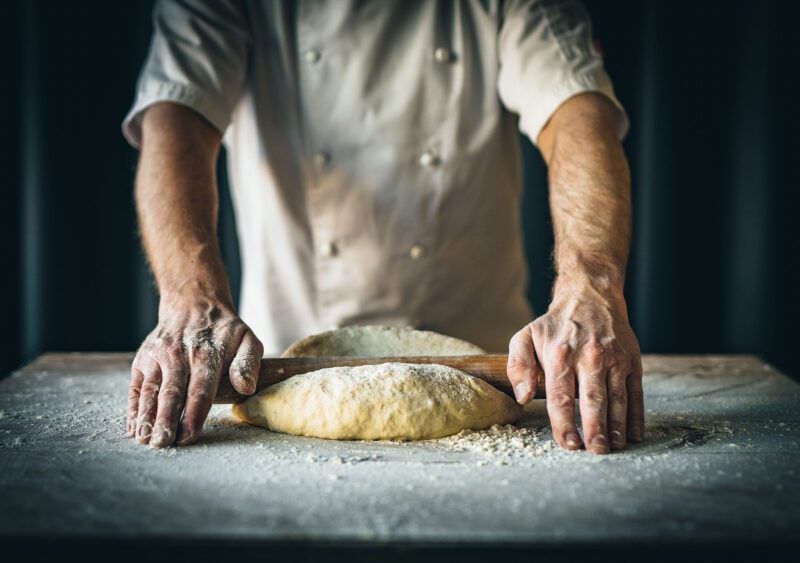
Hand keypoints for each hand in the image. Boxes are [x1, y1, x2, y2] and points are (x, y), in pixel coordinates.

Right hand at [126, 294, 262, 446]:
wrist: (193, 304)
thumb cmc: (224, 330)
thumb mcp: (247, 339)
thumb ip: (248, 364)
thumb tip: (246, 387)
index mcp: (206, 353)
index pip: (200, 389)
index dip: (194, 414)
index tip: (189, 435)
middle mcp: (178, 354)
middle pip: (171, 393)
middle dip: (166, 421)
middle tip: (163, 444)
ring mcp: (158, 356)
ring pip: (150, 390)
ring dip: (146, 416)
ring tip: (145, 439)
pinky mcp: (143, 359)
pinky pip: (136, 386)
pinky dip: (133, 407)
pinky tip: (134, 426)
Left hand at [506, 283, 643, 453]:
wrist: (590, 296)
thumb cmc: (554, 325)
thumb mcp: (526, 337)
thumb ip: (518, 366)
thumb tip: (522, 397)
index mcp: (560, 354)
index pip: (561, 395)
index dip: (564, 422)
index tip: (567, 444)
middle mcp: (590, 356)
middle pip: (592, 399)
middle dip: (594, 428)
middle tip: (594, 451)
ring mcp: (614, 359)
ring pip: (617, 398)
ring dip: (616, 426)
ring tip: (613, 447)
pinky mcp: (632, 361)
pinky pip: (635, 392)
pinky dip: (636, 415)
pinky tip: (633, 434)